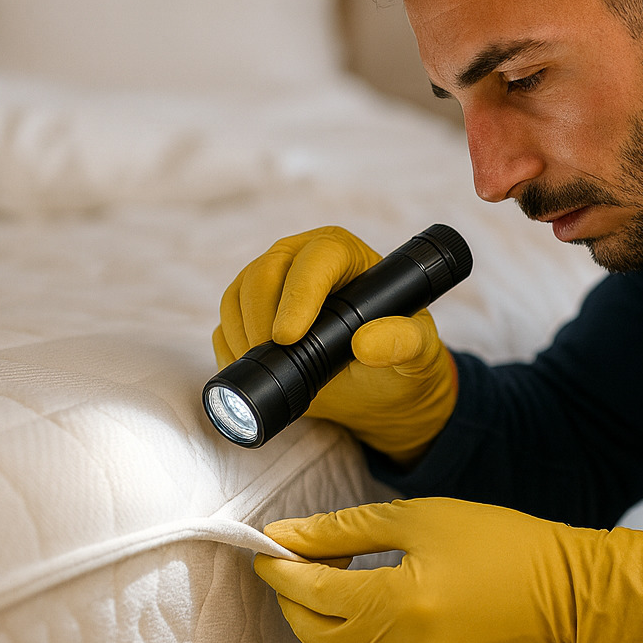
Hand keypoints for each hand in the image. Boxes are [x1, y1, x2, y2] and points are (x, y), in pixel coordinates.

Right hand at [213, 226, 456, 463]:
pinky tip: (258, 370)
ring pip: (237, 296)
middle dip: (263, 319)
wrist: (377, 388)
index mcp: (343, 253)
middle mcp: (302, 259)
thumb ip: (405, 343)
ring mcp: (272, 284)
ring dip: (244, 335)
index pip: (315, 259)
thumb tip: (369, 343)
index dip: (298, 295)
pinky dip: (231, 348)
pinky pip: (225, 323)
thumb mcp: (417, 354)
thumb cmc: (401, 360)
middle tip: (279, 358)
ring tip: (273, 367)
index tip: (289, 337)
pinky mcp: (250, 312)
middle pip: (264, 272)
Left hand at [252, 497, 642, 642]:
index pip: (309, 591)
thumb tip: (290, 533)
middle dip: (296, 598)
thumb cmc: (499, 543)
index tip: (265, 549)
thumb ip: (347, 529)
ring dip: (324, 629)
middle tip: (300, 565)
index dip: (279, 569)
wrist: (565, 589)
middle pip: (316, 633)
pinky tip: (372, 624)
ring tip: (337, 591)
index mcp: (392, 602)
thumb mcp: (420, 519)